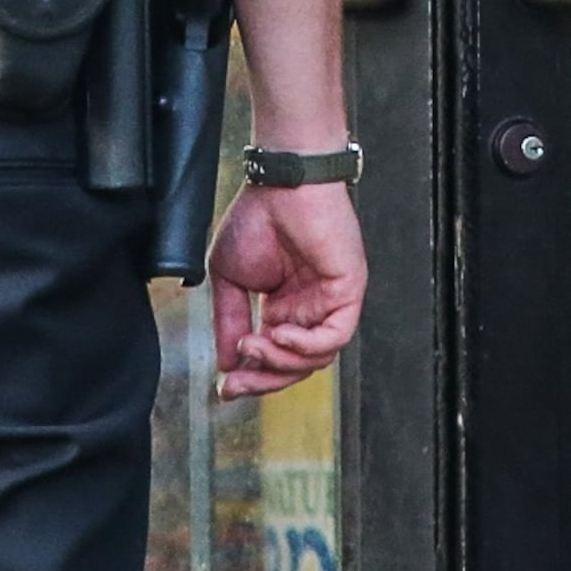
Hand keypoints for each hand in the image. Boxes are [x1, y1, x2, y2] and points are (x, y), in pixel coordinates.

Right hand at [209, 181, 364, 397]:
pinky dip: (305, 345)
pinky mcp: (347, 291)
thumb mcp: (228, 277)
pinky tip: (278, 334)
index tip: (223, 388)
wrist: (281, 181)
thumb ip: (230, 320)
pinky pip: (334, 337)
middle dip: (262, 381)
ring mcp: (329, 302)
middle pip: (294, 367)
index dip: (249, 378)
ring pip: (315, 360)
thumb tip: (228, 362)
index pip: (272, 357)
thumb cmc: (258, 216)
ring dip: (278, 361)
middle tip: (234, 384)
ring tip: (251, 344)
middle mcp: (308, 309)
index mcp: (284, 307)